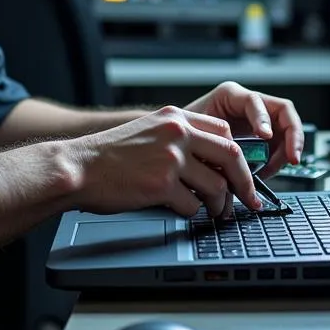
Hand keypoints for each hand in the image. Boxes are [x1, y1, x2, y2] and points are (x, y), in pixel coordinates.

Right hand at [65, 106, 259, 217]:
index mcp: (175, 117)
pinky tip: (181, 210)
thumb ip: (178, 137)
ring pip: (216, 185)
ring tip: (215, 213)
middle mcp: (177, 133)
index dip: (237, 154)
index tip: (242, 171)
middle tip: (249, 199)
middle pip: (231, 155)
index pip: (223, 130)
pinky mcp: (162, 185)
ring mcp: (170, 158)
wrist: (79, 167)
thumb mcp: (148, 130)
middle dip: (244, 182)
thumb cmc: (110, 155)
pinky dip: (191, 212)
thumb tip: (210, 158)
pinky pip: (193, 205)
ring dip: (219, 204)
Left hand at [184, 81, 303, 178]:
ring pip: (286, 132)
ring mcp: (259, 121)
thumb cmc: (183, 131)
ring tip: (268, 171)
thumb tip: (233, 166)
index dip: (263, 118)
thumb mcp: (197, 132)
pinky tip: (264, 173)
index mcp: (231, 95)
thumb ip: (215, 144)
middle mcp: (249, 105)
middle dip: (292, 136)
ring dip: (284, 153)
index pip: (255, 101)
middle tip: (292, 158)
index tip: (264, 136)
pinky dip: (276, 162)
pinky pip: (279, 147)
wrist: (178, 139)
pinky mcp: (263, 138)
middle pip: (283, 113)